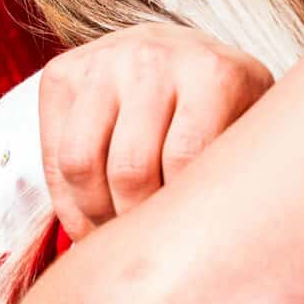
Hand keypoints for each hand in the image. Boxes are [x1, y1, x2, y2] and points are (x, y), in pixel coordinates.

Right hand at [38, 25, 273, 238]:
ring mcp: (103, 60)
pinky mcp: (62, 73)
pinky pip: (52, 158)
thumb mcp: (251, 131)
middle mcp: (154, 57)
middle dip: (134, 221)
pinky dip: (67, 203)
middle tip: (146, 246)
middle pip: (129, 169)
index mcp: (213, 72)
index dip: (176, 215)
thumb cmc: (224, 112)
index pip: (183, 163)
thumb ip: (242, 174)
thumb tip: (214, 250)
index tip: (182, 237)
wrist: (184, 54)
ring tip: (115, 232)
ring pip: (81, 164)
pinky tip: (90, 219)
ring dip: (95, 214)